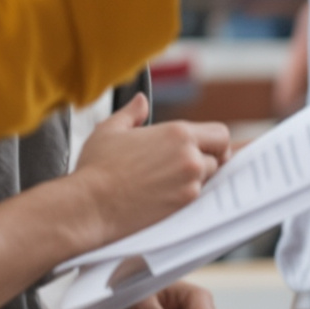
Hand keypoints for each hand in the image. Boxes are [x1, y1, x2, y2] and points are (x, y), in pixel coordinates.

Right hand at [67, 96, 229, 244]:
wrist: (89, 205)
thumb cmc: (96, 168)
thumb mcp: (111, 129)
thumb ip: (132, 113)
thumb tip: (141, 101)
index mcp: (178, 133)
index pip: (220, 134)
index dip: (214, 142)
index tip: (203, 147)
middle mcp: (190, 157)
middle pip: (220, 157)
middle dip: (208, 159)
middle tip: (185, 166)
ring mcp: (190, 184)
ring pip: (209, 179)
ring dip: (197, 179)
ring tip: (169, 181)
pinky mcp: (184, 207)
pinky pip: (198, 199)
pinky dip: (187, 196)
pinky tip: (165, 196)